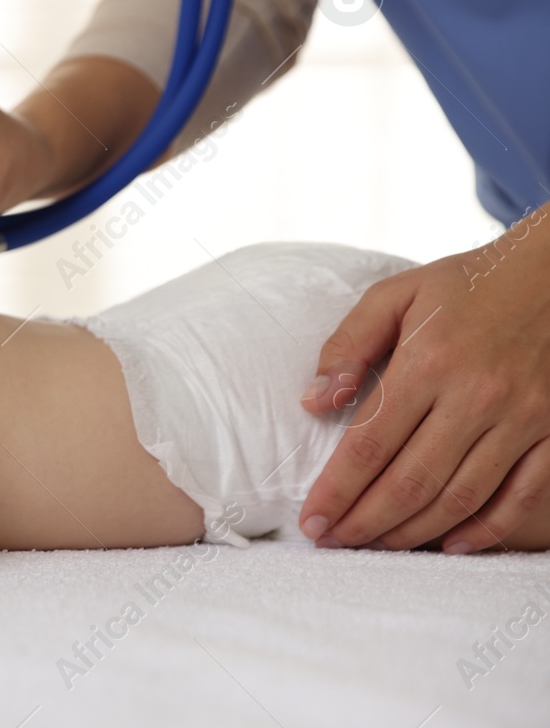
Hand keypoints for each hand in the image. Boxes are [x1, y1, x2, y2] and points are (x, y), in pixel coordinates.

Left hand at [298, 202, 549, 551]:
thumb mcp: (395, 296)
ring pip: (461, 498)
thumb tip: (313, 402)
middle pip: (412, 481)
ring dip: (414, 532)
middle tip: (333, 543)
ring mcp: (522, 419)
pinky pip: (521, 495)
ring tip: (375, 547)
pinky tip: (451, 545)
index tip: (311, 519)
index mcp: (429, 362)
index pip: (370, 444)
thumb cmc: (464, 286)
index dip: (336, 490)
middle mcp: (477, 397)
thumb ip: (348, 345)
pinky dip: (487, 529)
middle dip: (365, 521)